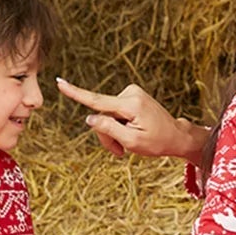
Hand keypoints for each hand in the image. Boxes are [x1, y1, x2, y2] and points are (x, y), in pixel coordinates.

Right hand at [56, 78, 208, 163]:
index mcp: (131, 104)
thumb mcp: (132, 142)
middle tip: (119, 151)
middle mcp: (130, 93)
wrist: (176, 136)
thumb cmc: (157, 142)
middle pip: (101, 115)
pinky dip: (118, 125)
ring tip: (127, 144)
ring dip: (112, 132)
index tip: (59, 82)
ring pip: (106, 115)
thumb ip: (109, 129)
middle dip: (106, 134)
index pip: (97, 100)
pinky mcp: (131, 95)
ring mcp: (131, 92)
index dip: (76, 93)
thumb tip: (89, 118)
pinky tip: (130, 132)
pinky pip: (114, 112)